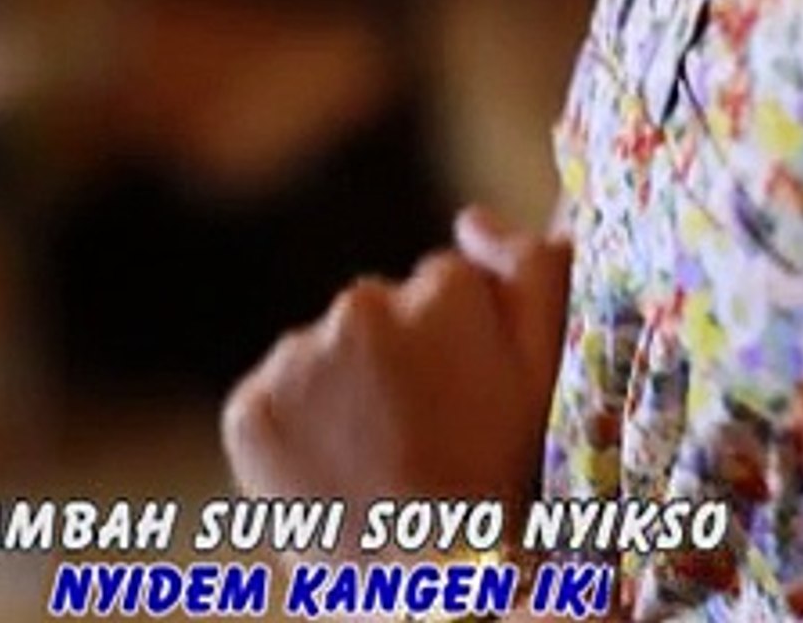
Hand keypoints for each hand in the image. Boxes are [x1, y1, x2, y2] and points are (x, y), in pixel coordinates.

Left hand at [221, 206, 570, 555]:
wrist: (434, 589)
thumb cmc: (508, 484)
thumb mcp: (553, 377)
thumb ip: (536, 273)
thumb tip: (470, 217)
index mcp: (438, 292)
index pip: (442, 286)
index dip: (460, 345)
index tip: (466, 399)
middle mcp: (358, 310)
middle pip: (376, 312)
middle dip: (396, 358)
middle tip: (422, 433)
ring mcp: (295, 360)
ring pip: (321, 353)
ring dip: (342, 391)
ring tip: (376, 457)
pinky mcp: (248, 410)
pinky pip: (273, 395)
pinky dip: (295, 424)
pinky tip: (332, 467)